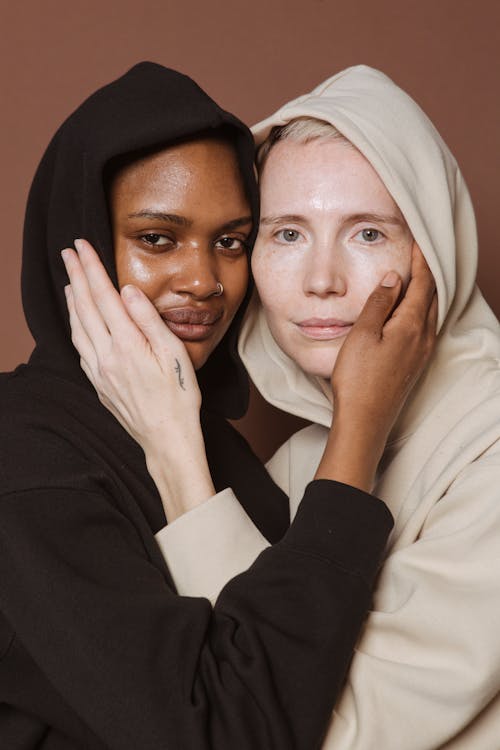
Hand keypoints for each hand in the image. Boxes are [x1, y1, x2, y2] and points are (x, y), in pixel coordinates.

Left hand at [61, 239, 213, 519]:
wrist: (166, 439)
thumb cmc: (179, 398)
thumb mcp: (173, 354)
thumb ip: (148, 319)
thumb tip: (128, 290)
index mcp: (126, 344)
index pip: (103, 296)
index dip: (91, 268)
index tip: (81, 245)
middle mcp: (106, 356)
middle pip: (85, 307)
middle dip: (75, 276)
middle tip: (68, 252)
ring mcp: (99, 371)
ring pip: (77, 327)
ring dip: (72, 300)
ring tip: (69, 281)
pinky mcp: (99, 384)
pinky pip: (80, 347)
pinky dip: (75, 326)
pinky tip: (77, 321)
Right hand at [316, 244, 436, 491]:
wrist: (365, 420)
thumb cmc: (358, 379)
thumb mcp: (363, 334)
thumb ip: (379, 303)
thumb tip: (393, 278)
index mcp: (411, 325)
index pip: (423, 284)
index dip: (420, 262)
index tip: (417, 243)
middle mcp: (422, 338)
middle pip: (432, 296)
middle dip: (427, 274)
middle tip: (418, 255)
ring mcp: (421, 353)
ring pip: (431, 312)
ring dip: (426, 292)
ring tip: (416, 277)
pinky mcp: (415, 364)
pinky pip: (426, 327)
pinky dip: (422, 310)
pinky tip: (411, 311)